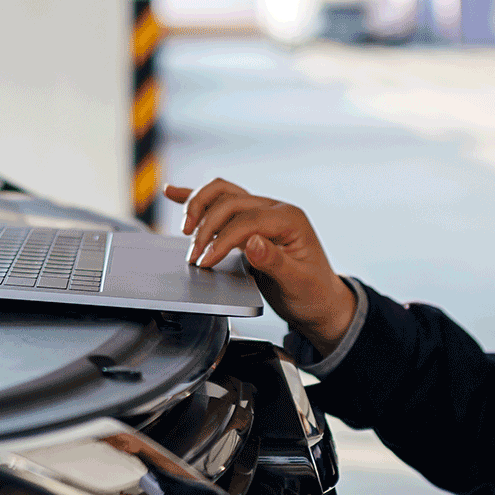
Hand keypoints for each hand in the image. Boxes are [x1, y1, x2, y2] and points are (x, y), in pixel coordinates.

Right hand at [163, 179, 355, 354]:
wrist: (320, 302)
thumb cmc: (313, 294)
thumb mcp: (298, 283)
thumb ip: (275, 262)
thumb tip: (252, 242)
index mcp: (290, 219)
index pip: (247, 220)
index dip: (222, 239)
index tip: (206, 261)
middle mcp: (275, 210)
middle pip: (230, 201)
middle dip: (206, 227)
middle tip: (195, 257)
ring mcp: (261, 213)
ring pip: (223, 194)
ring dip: (199, 207)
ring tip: (185, 230)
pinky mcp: (248, 222)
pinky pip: (220, 203)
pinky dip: (196, 198)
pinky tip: (174, 192)